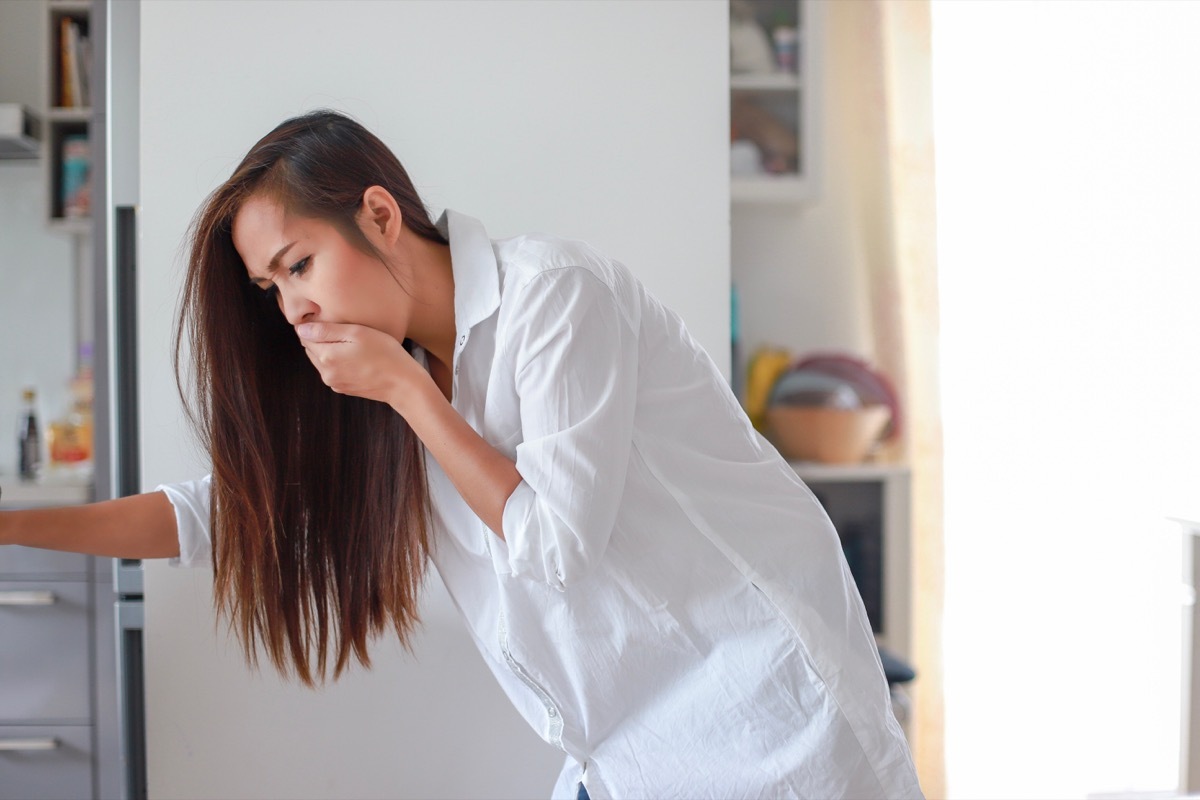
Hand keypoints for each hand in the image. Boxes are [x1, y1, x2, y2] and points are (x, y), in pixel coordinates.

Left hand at [295, 322, 435, 413]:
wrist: (403, 384)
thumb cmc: (385, 353)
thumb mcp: (357, 333)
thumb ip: (326, 330)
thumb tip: (300, 329)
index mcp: (326, 356)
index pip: (305, 336)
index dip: (314, 324)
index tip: (328, 318)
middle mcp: (325, 373)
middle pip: (311, 349)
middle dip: (320, 338)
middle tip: (343, 329)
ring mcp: (334, 383)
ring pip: (322, 360)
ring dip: (330, 350)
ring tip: (352, 343)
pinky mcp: (343, 389)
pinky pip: (333, 371)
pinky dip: (339, 362)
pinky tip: (357, 357)